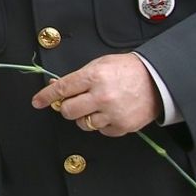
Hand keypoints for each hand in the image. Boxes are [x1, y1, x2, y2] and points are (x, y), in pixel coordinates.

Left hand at [30, 53, 160, 135]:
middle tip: (75, 102)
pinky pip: (100, 131)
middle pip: (68, 111)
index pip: (62, 89)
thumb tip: (55, 86)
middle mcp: (102, 96)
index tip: (37, 102)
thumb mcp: (100, 64)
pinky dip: (101, 124)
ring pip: (83, 124)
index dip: (46, 96)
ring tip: (97, 105)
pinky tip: (110, 112)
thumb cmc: (127, 69)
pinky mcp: (122, 127)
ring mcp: (112, 113)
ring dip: (85, 116)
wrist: (157, 80)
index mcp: (94, 77)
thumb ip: (77, 77)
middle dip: (67, 107)